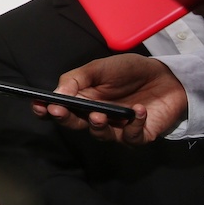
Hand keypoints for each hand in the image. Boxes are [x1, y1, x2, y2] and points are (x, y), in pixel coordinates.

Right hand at [31, 54, 187, 143]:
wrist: (165, 75)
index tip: (38, 105)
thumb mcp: (98, 68)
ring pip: (100, 135)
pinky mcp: (137, 135)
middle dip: (65, 119)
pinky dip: (133, 125)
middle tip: (59, 110)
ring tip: (99, 114)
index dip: (46, 110)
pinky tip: (137, 111)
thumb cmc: (128, 70)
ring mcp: (116, 128)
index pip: (59, 109)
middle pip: (75, 124)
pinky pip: (131, 137)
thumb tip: (56, 95)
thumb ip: (76, 80)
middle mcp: (94, 116)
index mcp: (81, 99)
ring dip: (97, 126)